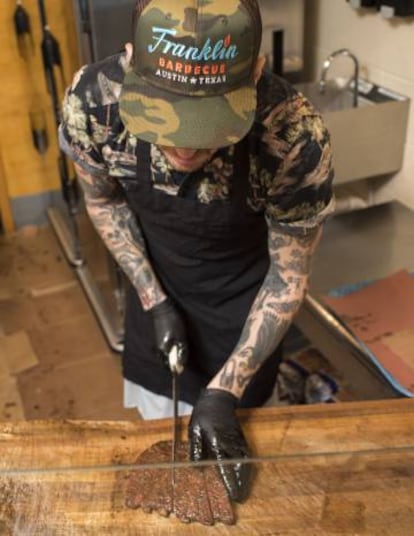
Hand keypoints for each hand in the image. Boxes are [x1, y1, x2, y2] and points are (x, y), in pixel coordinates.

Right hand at [149, 298, 187, 372]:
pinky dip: (169, 352)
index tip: (182, 370)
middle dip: (173, 364)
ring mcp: (157, 344)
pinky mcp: (158, 339)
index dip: (176, 370)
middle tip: (182, 363)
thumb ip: (182, 352)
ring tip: (180, 355)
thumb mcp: (181, 338)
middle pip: (166, 363)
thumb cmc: (172, 323)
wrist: (162, 309)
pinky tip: (175, 348)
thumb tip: (181, 365)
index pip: (169, 367)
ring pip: (164, 356)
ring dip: (171, 358)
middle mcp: (158, 350)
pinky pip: (163, 350)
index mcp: (163, 351)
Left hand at [188, 388, 251, 502]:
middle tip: (240, 498)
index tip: (231, 495)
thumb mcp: (194, 429)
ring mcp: (237, 439)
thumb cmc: (204, 413)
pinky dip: (247, 466)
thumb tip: (198, 469)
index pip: (223, 465)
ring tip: (244, 490)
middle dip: (240, 484)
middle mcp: (229, 442)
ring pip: (245, 462)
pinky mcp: (241, 437)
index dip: (228, 481)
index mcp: (215, 440)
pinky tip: (246, 475)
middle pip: (238, 466)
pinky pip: (247, 455)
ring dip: (246, 478)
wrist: (220, 397)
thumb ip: (196, 449)